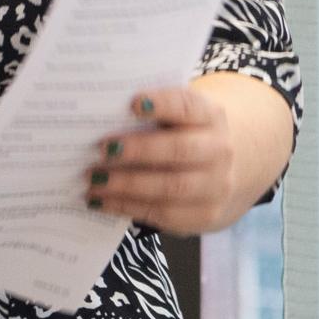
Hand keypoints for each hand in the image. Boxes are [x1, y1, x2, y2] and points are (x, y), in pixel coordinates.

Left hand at [85, 79, 265, 235]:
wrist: (224, 172)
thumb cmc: (183, 136)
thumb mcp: (178, 118)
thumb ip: (151, 115)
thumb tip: (100, 117)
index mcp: (210, 116)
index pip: (188, 106)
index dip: (163, 104)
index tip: (133, 103)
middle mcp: (219, 150)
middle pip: (179, 150)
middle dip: (138, 150)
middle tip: (101, 150)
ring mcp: (216, 185)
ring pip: (170, 187)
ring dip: (126, 184)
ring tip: (94, 180)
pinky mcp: (204, 215)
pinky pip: (162, 214)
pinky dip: (126, 207)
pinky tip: (101, 201)